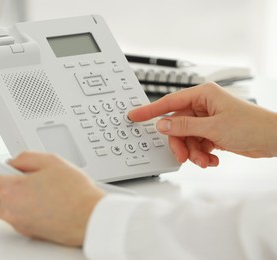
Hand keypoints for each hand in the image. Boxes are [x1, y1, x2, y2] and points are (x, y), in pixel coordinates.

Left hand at [0, 151, 103, 245]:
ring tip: (31, 189)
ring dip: (7, 199)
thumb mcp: (51, 161)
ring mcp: (21, 223)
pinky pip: (17, 218)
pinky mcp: (31, 232)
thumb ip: (25, 158)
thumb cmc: (75, 192)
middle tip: (12, 177)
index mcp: (12, 189)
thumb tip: (14, 162)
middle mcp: (12, 210)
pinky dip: (21, 208)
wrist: (91, 217)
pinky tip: (40, 201)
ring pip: (2, 210)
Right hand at [128, 82, 276, 167]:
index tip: (135, 115)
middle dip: (180, 143)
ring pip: (186, 137)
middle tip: (183, 156)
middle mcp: (203, 106)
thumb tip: (162, 124)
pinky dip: (202, 154)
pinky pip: (197, 143)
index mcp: (203, 95)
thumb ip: (184, 126)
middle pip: (177, 125)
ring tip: (204, 160)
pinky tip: (212, 159)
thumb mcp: (213, 127)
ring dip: (193, 152)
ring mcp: (207, 120)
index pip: (169, 102)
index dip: (150, 110)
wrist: (274, 139)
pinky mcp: (213, 132)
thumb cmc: (253, 126)